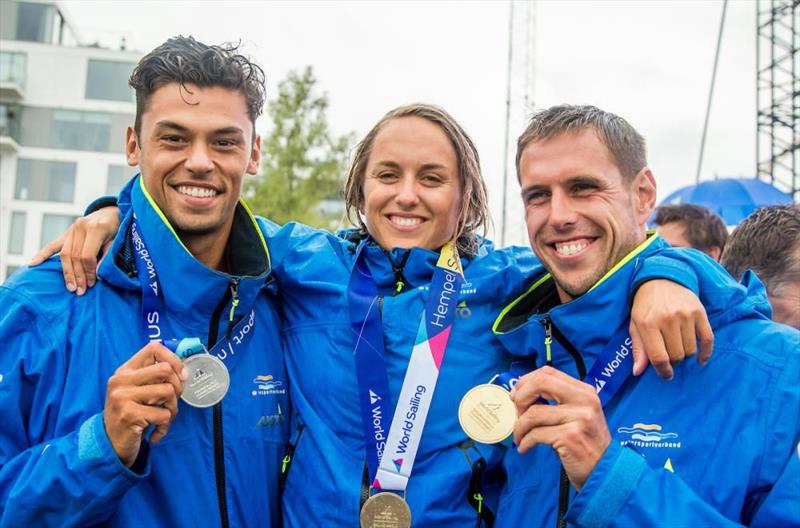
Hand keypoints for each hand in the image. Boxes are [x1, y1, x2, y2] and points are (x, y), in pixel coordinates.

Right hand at [28, 207, 119, 295]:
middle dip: (77, 275)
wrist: (111, 212)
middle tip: (80, 291)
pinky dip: (42, 254)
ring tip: (71, 287)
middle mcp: (81, 227)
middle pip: (74, 256)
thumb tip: (98, 274)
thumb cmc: (117, 227)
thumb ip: (107, 255)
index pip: (87, 255)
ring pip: (65, 254)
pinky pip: (53, 245)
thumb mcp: (118, 239)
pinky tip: (33, 264)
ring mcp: (72, 229)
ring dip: (67, 272)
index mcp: (96, 228)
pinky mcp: (67, 233)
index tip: (92, 283)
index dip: (89, 271)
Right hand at [103, 342, 187, 466]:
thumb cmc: (130, 414)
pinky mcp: (129, 415)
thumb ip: (154, 377)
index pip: (154, 348)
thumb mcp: (137, 390)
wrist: (109, 444)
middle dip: (177, 387)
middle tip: (171, 401)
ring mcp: (122, 397)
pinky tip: (156, 431)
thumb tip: (184, 372)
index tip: (181, 375)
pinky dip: (165, 425)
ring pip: (168, 392)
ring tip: (163, 418)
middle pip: (165, 370)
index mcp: (125, 370)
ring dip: (172, 409)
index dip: (174, 359)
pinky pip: (164, 414)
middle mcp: (121, 380)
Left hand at [511, 366, 610, 490]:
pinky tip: (524, 447)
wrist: (603, 471)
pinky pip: (536, 434)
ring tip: (519, 436)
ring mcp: (579, 418)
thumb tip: (520, 394)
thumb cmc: (584, 442)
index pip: (548, 372)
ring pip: (533, 413)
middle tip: (516, 413)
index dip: (526, 381)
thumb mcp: (578, 414)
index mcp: (584, 391)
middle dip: (521, 397)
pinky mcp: (570, 437)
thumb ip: (557, 400)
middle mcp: (584, 401)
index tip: (517, 396)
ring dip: (519, 427)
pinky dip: (525, 441)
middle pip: (540, 383)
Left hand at [630, 279, 713, 378]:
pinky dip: (705, 353)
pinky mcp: (700, 312)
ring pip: (691, 350)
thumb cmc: (645, 306)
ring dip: (685, 354)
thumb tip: (637, 372)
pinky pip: (708, 339)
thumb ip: (638, 349)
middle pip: (677, 355)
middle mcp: (668, 318)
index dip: (663, 371)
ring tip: (677, 346)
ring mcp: (685, 315)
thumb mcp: (635, 325)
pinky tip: (700, 359)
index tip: (666, 375)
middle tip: (669, 354)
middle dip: (673, 360)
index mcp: (648, 323)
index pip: (659, 357)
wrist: (661, 280)